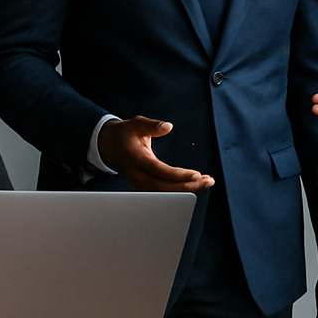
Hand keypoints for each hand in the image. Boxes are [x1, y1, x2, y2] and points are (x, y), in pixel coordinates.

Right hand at [97, 117, 214, 191]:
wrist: (110, 147)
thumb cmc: (125, 134)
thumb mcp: (136, 124)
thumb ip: (152, 125)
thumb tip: (168, 126)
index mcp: (135, 158)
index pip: (158, 170)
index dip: (177, 175)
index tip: (196, 174)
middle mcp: (137, 175)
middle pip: (163, 187)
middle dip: (187, 186)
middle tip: (207, 181)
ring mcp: (140, 184)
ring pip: (165, 194)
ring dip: (187, 190)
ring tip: (206, 182)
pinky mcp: (145, 188)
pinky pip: (164, 193)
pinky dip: (180, 191)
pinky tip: (195, 185)